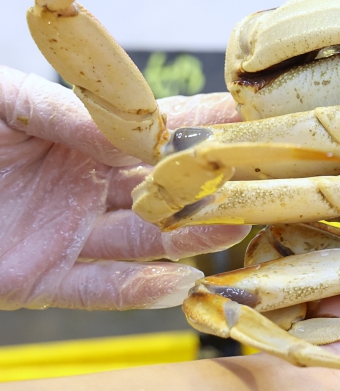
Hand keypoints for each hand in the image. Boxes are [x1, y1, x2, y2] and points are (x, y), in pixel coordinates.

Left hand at [0, 66, 249, 309]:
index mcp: (79, 136)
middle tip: (263, 184)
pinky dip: (141, 291)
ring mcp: (66, 234)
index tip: (253, 123)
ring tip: (234, 227)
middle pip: (161, 190)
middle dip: (212, 188)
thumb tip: (140, 130)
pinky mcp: (38, 280)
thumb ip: (67, 110)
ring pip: (142, 241)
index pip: (153, 131)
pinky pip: (98, 290)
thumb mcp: (1, 100)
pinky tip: (181, 283)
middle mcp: (83, 186)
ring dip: (191, 238)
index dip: (203, 128)